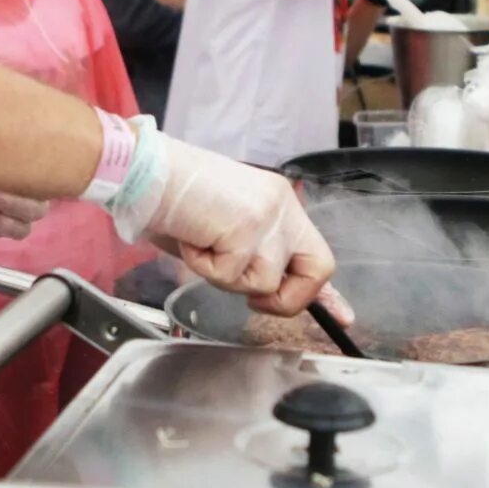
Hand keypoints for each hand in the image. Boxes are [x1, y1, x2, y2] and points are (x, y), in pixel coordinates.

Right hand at [135, 139, 334, 313]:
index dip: (326, 293)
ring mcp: (269, 216)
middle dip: (290, 299)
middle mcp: (283, 207)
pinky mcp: (248, 227)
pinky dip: (203, 267)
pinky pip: (231, 276)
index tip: (342, 317)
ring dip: (226, 277)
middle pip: (319, 268)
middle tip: (253, 300)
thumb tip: (264, 296)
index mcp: (279, 204)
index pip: (315, 253)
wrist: (146, 170)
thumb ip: (251, 258)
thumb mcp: (224, 231)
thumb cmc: (173, 199)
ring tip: (203, 245)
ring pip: (266, 281)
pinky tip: (192, 239)